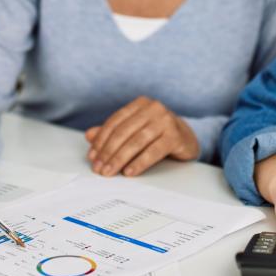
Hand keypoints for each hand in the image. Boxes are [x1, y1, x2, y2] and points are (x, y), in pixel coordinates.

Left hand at [84, 96, 198, 176]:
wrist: (187, 139)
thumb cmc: (157, 134)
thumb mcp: (134, 131)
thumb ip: (113, 132)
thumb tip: (88, 136)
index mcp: (140, 104)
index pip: (115, 122)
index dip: (101, 140)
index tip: (92, 157)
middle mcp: (153, 108)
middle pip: (123, 132)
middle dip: (108, 152)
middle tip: (99, 168)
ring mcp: (166, 121)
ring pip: (136, 141)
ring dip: (120, 159)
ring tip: (110, 172)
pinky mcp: (175, 136)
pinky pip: (153, 151)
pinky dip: (139, 163)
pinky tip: (129, 172)